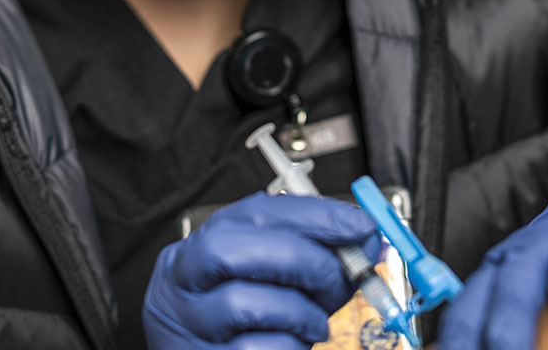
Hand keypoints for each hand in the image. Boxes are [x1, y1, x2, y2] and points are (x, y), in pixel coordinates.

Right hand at [142, 192, 379, 349]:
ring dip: (297, 310)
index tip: (358, 225)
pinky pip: (252, 349)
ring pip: (240, 302)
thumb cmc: (246, 322)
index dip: (312, 215)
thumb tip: (364, 242)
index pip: (253, 212)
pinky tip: (296, 344)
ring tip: (316, 323)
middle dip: (299, 257)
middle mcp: (183, 281)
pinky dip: (289, 345)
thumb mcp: (272, 279)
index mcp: (200, 246)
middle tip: (339, 276)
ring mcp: (188, 323)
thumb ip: (310, 258)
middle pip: (228, 248)